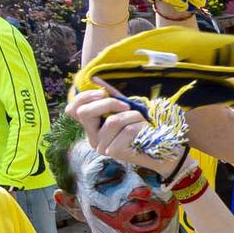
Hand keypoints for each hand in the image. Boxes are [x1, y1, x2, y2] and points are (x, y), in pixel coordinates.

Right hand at [66, 87, 183, 174]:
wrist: (161, 150)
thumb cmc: (142, 127)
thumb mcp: (125, 109)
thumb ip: (111, 97)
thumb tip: (95, 79)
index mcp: (91, 127)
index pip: (72, 110)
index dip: (84, 97)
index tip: (103, 92)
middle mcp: (92, 138)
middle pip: (85, 112)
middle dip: (109, 103)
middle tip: (126, 106)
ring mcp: (102, 147)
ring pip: (112, 121)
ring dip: (133, 116)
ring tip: (142, 122)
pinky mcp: (115, 153)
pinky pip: (127, 130)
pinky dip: (140, 126)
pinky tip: (145, 133)